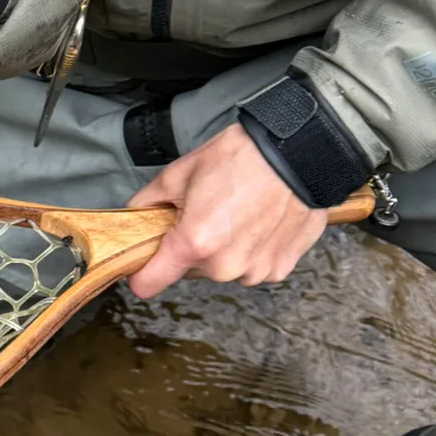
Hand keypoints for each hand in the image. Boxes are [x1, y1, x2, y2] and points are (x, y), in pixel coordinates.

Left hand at [125, 124, 327, 297]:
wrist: (300, 150)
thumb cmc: (242, 157)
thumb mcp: (179, 173)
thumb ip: (147, 202)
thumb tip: (134, 214)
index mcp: (193, 244)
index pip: (147, 284)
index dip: (141, 273)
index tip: (145, 263)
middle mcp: (223, 266)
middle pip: (188, 271)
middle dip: (190, 249)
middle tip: (206, 216)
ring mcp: (254, 270)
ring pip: (222, 269)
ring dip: (224, 251)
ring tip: (238, 216)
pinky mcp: (279, 268)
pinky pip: (253, 266)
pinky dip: (253, 250)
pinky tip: (260, 223)